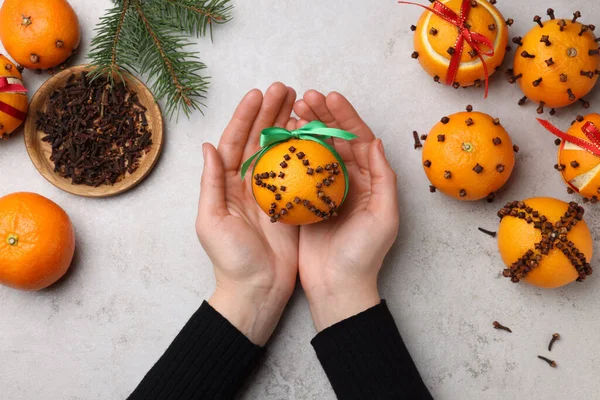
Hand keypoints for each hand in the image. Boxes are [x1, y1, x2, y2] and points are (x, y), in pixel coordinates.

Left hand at [196, 83, 298, 345]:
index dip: (246, 116)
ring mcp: (272, 191)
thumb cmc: (231, 259)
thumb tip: (208, 146)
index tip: (258, 94)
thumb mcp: (212, 221)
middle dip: (270, 112)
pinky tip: (312, 134)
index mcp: (227, 184)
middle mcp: (249, 183)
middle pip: (259, 139)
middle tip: (284, 89)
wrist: (257, 289)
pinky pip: (298, 171)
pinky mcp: (291, 203)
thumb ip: (211, 183)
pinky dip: (304, 151)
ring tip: (299, 103)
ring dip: (287, 125)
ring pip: (280, 150)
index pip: (235, 141)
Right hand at [293, 91, 398, 331]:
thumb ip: (384, 179)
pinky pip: (299, 171)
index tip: (330, 97)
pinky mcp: (306, 201)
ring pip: (316, 151)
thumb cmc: (364, 255)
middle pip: (336, 140)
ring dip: (305, 129)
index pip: (359, 140)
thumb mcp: (384, 217)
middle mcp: (349, 181)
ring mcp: (325, 190)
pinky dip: (291, 153)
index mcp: (370, 181)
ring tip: (291, 111)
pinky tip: (279, 139)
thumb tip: (375, 142)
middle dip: (322, 116)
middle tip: (304, 98)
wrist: (338, 287)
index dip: (345, 117)